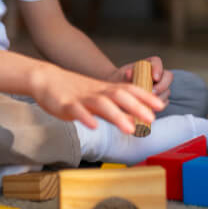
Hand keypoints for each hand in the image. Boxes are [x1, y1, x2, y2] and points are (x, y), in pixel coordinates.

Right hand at [28, 63, 163, 133]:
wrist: (46, 79)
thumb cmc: (74, 90)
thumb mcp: (97, 97)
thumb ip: (115, 108)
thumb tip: (135, 120)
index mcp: (104, 89)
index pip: (129, 89)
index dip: (145, 96)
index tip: (160, 105)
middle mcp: (96, 92)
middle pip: (119, 95)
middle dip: (137, 106)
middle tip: (152, 118)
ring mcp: (81, 98)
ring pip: (101, 104)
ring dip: (117, 115)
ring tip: (130, 128)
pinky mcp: (65, 105)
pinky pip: (77, 111)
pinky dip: (86, 117)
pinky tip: (94, 126)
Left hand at [109, 56, 172, 107]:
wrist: (118, 92)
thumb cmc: (121, 80)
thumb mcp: (121, 76)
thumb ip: (127, 74)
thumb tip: (129, 73)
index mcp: (149, 64)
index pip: (157, 62)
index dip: (158, 69)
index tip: (154, 77)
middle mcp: (158, 74)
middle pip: (168, 77)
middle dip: (162, 86)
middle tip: (152, 92)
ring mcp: (160, 87)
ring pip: (166, 91)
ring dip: (159, 97)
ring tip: (148, 102)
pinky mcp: (160, 98)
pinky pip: (164, 102)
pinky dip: (158, 106)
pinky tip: (149, 108)